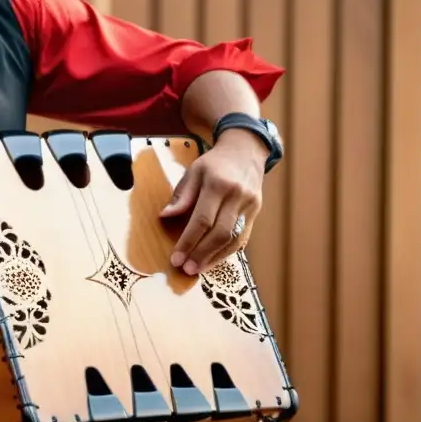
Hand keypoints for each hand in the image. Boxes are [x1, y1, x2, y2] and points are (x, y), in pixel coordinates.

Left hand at [159, 131, 266, 275]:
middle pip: (220, 233)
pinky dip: (227, 252)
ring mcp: (249, 206)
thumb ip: (181, 195)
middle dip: (202, 254)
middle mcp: (236, 196)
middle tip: (186, 269)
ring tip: (198, 269)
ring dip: (215, 258)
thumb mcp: (194, 171)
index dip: (188, 241)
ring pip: (234, 239)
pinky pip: (242, 238)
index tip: (175, 258)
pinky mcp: (255, 213)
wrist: (245, 152)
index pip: (202, 220)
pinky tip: (213, 260)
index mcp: (217, 184)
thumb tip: (165, 216)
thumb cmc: (214, 163)